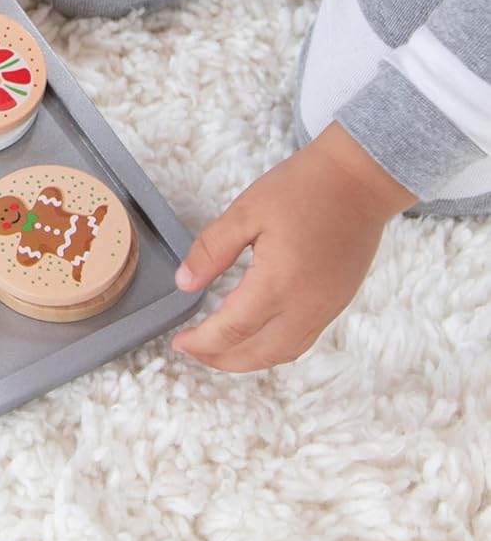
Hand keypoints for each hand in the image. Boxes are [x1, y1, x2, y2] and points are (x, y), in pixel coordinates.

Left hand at [171, 123, 416, 371]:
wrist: (361, 180)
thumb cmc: (303, 189)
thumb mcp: (245, 211)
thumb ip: (212, 250)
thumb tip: (185, 283)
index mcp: (280, 283)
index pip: (233, 330)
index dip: (203, 342)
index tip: (179, 342)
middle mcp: (307, 305)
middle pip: (258, 353)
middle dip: (221, 359)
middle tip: (192, 350)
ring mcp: (327, 308)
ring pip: (283, 353)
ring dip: (248, 360)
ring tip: (218, 351)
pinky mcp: (338, 302)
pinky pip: (303, 340)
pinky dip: (274, 349)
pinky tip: (255, 337)